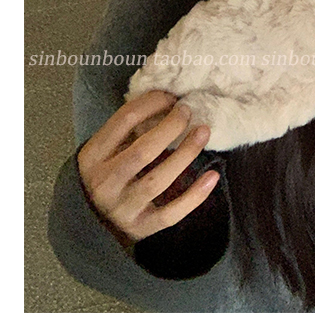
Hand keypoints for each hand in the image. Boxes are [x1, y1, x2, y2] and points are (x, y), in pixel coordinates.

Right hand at [78, 90, 218, 242]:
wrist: (90, 225)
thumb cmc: (106, 177)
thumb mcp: (104, 152)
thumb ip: (127, 132)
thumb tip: (166, 102)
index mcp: (92, 157)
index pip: (123, 122)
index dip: (151, 104)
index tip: (171, 97)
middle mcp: (105, 183)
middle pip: (142, 151)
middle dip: (170, 127)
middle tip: (188, 111)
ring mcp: (123, 208)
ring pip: (158, 180)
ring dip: (185, 154)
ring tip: (203, 132)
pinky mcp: (141, 228)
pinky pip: (171, 213)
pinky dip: (194, 196)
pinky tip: (212, 175)